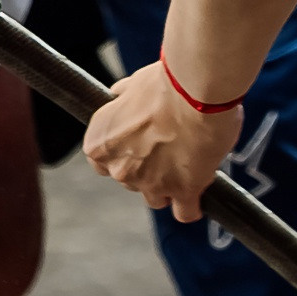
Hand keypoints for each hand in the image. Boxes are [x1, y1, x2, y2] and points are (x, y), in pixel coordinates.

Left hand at [80, 63, 240, 223]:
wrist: (196, 89)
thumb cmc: (166, 82)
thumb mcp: (133, 84)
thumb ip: (123, 99)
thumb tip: (118, 95)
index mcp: (100, 142)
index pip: (101, 163)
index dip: (121, 155)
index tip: (136, 146)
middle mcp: (119, 168)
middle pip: (130, 181)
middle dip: (148, 169)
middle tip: (169, 147)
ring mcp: (150, 183)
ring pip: (156, 199)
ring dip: (168, 186)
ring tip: (186, 164)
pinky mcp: (183, 191)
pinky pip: (185, 212)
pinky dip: (190, 205)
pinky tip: (196, 193)